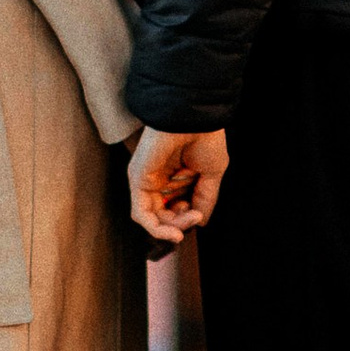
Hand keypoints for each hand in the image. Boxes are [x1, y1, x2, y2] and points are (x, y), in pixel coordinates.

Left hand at [128, 125, 227, 249]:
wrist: (195, 117)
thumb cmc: (205, 138)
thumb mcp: (211, 174)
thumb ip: (205, 199)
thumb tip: (200, 222)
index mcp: (173, 176)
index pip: (174, 209)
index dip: (186, 218)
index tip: (199, 214)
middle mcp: (157, 179)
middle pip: (162, 216)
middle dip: (181, 224)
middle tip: (196, 217)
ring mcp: (145, 179)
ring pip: (152, 219)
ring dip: (173, 228)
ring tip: (190, 220)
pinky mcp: (137, 179)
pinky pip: (141, 214)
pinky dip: (157, 229)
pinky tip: (175, 232)